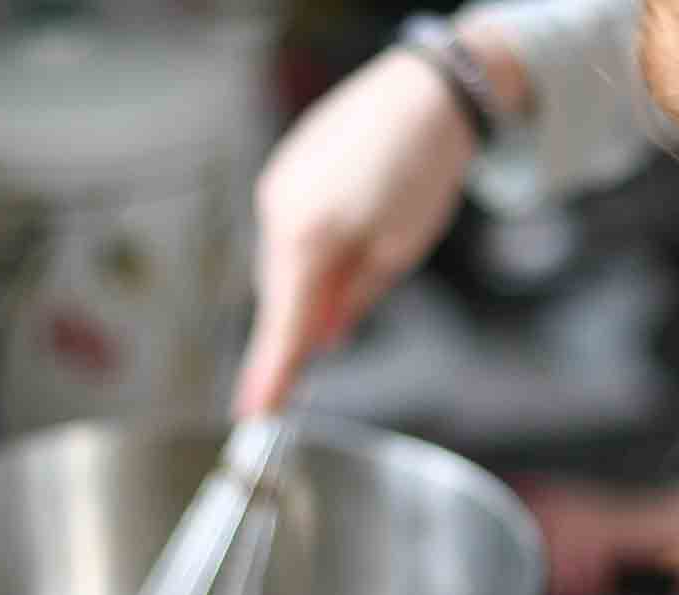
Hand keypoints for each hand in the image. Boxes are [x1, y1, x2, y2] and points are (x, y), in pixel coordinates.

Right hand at [233, 50, 478, 415]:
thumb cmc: (421, 173)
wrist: (423, 94)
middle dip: (305, 321)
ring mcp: (276, 188)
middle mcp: (279, 212)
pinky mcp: (285, 173)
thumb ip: (352, 298)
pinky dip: (309, 252)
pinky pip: (286, 232)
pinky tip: (344, 235)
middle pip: (280, 295)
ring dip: (312, 282)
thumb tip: (325, 333)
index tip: (255, 416)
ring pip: (283, 263)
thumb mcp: (397, 251)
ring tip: (363, 253)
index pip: (284, 326)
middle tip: (335, 333)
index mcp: (308, 240)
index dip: (271, 375)